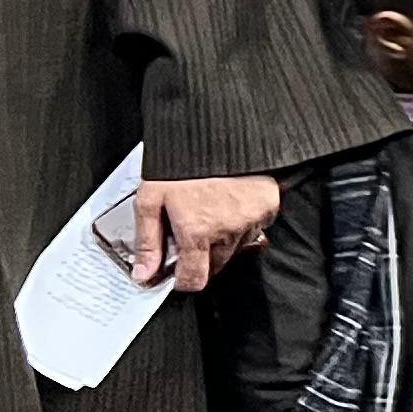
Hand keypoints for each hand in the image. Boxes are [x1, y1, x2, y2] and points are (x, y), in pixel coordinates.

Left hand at [127, 175, 280, 290]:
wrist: (219, 130)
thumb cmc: (182, 160)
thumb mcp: (150, 198)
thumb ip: (147, 240)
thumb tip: (144, 274)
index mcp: (197, 233)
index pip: (195, 279)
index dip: (183, 281)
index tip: (177, 274)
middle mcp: (226, 232)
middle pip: (215, 265)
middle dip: (200, 256)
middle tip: (189, 232)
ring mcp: (251, 220)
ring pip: (235, 246)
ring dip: (222, 239)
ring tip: (209, 212)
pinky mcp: (268, 206)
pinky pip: (255, 226)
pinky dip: (242, 221)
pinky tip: (230, 203)